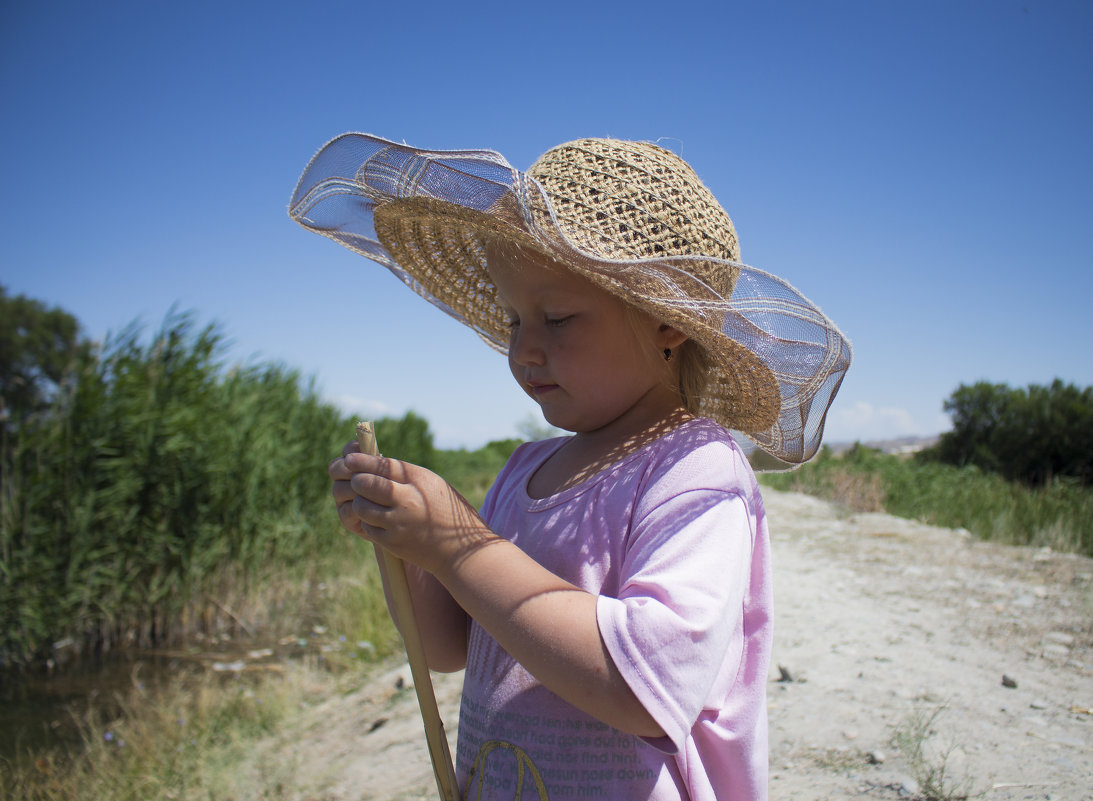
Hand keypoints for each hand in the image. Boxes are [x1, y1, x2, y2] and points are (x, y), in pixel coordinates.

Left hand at [329, 442, 496, 574]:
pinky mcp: (393, 542)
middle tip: (356, 481)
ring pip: (361, 506)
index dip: (361, 460)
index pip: (381, 464)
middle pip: (365, 483)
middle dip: (355, 480)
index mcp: (419, 480)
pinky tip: (378, 520)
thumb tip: (369, 463)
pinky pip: (367, 527)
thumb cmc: (445, 511)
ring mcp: (399, 523)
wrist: (461, 550)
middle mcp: (408, 499)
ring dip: (359, 502)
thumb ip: (404, 475)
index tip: (349, 458)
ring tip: (367, 502)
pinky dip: (368, 522)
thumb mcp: (431, 484)